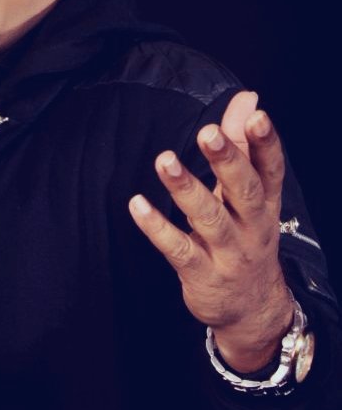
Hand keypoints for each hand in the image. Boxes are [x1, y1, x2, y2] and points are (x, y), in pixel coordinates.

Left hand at [129, 91, 293, 372]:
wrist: (253, 310)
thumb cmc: (245, 237)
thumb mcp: (248, 195)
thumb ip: (242, 146)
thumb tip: (247, 99)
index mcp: (265, 205)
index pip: (270, 170)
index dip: (266, 143)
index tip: (256, 115)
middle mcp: (252, 227)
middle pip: (244, 191)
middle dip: (227, 161)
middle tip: (207, 131)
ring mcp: (229, 254)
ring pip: (209, 219)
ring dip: (186, 189)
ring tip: (164, 159)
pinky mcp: (202, 275)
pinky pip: (178, 250)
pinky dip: (158, 227)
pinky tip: (137, 204)